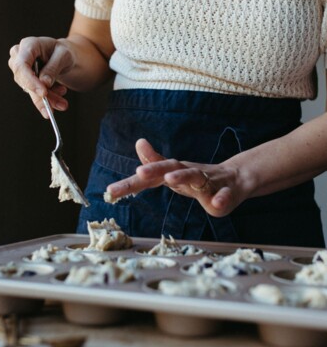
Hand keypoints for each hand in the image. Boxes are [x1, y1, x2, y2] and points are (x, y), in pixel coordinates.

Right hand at [8, 36, 72, 117]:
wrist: (63, 56)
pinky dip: (48, 99)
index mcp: (28, 45)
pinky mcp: (25, 81)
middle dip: (43, 95)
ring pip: (30, 90)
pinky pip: (34, 94)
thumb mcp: (64, 55)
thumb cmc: (63, 51)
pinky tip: (59, 97)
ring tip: (63, 103)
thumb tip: (44, 83)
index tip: (43, 93)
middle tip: (62, 105)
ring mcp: (20, 69)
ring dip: (48, 100)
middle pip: (24, 80)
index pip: (22, 65)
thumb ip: (54, 67)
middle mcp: (19, 56)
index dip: (30, 81)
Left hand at [106, 138, 246, 216]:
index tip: (110, 192)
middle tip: (139, 171)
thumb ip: (156, 165)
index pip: (149, 176)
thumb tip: (139, 143)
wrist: (235, 179)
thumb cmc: (199, 179)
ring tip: (170, 179)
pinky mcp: (225, 193)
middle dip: (154, 168)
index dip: (130, 183)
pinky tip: (217, 203)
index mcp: (174, 173)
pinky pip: (223, 196)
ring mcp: (208, 181)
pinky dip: (220, 198)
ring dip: (183, 176)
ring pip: (195, 176)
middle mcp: (189, 172)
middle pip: (170, 167)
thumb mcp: (174, 174)